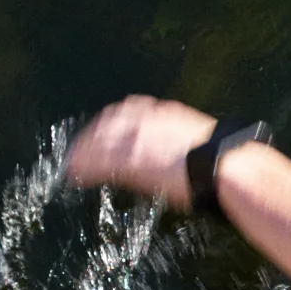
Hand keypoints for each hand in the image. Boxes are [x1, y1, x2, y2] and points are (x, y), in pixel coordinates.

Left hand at [63, 94, 218, 207]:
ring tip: (71, 168)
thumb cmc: (216, 155)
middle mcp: (143, 120)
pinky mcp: (130, 160)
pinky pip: (99, 163)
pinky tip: (75, 177)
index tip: (99, 134)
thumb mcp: (191, 134)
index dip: (106, 125)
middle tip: (77, 152)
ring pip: (98, 144)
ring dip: (82, 155)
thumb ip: (172, 135)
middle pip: (105, 125)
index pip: (123, 112)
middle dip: (89, 138)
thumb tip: (168, 147)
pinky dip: (84, 169)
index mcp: (160, 112)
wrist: (219, 164)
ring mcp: (135, 139)